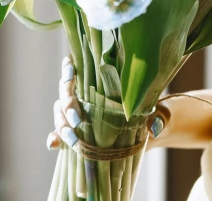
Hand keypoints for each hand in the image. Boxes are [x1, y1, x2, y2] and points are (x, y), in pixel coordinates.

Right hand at [46, 55, 171, 150]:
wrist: (148, 135)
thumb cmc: (152, 114)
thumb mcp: (158, 113)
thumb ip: (157, 117)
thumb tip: (154, 126)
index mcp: (101, 80)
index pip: (79, 67)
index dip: (69, 67)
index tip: (71, 71)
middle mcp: (86, 93)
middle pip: (66, 92)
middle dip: (68, 104)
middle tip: (78, 120)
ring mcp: (78, 113)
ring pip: (60, 113)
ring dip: (62, 124)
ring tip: (74, 139)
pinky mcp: (76, 132)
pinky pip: (59, 132)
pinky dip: (54, 137)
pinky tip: (53, 143)